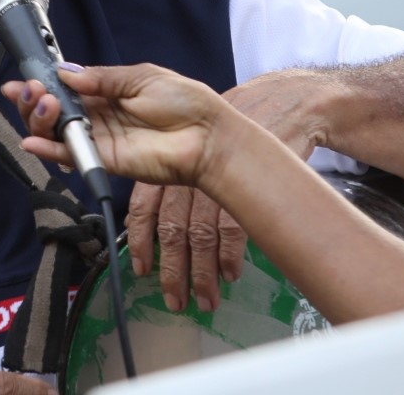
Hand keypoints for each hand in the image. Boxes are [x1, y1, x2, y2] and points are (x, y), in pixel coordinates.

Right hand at [2, 63, 234, 309]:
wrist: (208, 136)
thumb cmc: (183, 101)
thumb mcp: (140, 77)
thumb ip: (101, 78)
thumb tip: (65, 73)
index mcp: (106, 91)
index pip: (66, 87)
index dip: (43, 82)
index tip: (26, 77)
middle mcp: (98, 115)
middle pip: (54, 111)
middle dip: (36, 99)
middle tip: (33, 90)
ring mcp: (100, 139)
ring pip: (57, 132)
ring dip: (40, 119)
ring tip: (44, 105)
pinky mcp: (105, 161)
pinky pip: (72, 157)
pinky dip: (49, 150)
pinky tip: (32, 141)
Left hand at [126, 70, 330, 309]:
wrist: (274, 103)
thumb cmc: (223, 119)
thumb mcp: (182, 131)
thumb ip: (157, 168)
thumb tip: (129, 206)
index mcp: (167, 162)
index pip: (144, 206)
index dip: (140, 241)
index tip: (141, 269)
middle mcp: (188, 173)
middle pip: (173, 229)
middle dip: (173, 269)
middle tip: (174, 299)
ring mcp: (218, 179)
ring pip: (202, 235)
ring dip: (202, 272)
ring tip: (205, 299)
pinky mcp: (245, 181)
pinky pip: (234, 228)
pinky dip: (230, 255)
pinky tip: (231, 273)